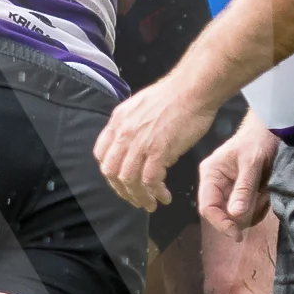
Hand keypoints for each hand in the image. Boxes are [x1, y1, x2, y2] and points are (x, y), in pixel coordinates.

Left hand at [92, 74, 221, 211]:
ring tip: (150, 204)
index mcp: (118, 121)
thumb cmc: (174, 96)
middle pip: (112, 171)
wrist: (192, 89)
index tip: (120, 181)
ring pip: (129, 180)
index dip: (109, 172)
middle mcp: (124, 133)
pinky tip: (163, 196)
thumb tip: (139, 147)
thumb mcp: (140, 106)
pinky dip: (155, 192)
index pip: (101, 154)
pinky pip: (150, 180)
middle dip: (121, 190)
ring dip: (139, 196)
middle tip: (134, 198)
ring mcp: (140, 142)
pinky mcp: (159, 150)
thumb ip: (133, 127)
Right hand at [198, 112, 280, 234]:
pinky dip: (256, 208)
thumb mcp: (252, 163)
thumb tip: (235, 215)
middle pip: (219, 213)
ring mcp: (227, 188)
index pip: (207, 207)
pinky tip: (265, 195)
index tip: (237, 234)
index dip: (220, 223)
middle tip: (260, 205)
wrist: (270, 129)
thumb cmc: (258, 140)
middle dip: (240, 217)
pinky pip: (244, 210)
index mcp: (211, 174)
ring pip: (233, 215)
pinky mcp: (239, 191)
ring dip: (251, 212)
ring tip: (264, 196)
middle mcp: (214, 183)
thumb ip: (243, 188)